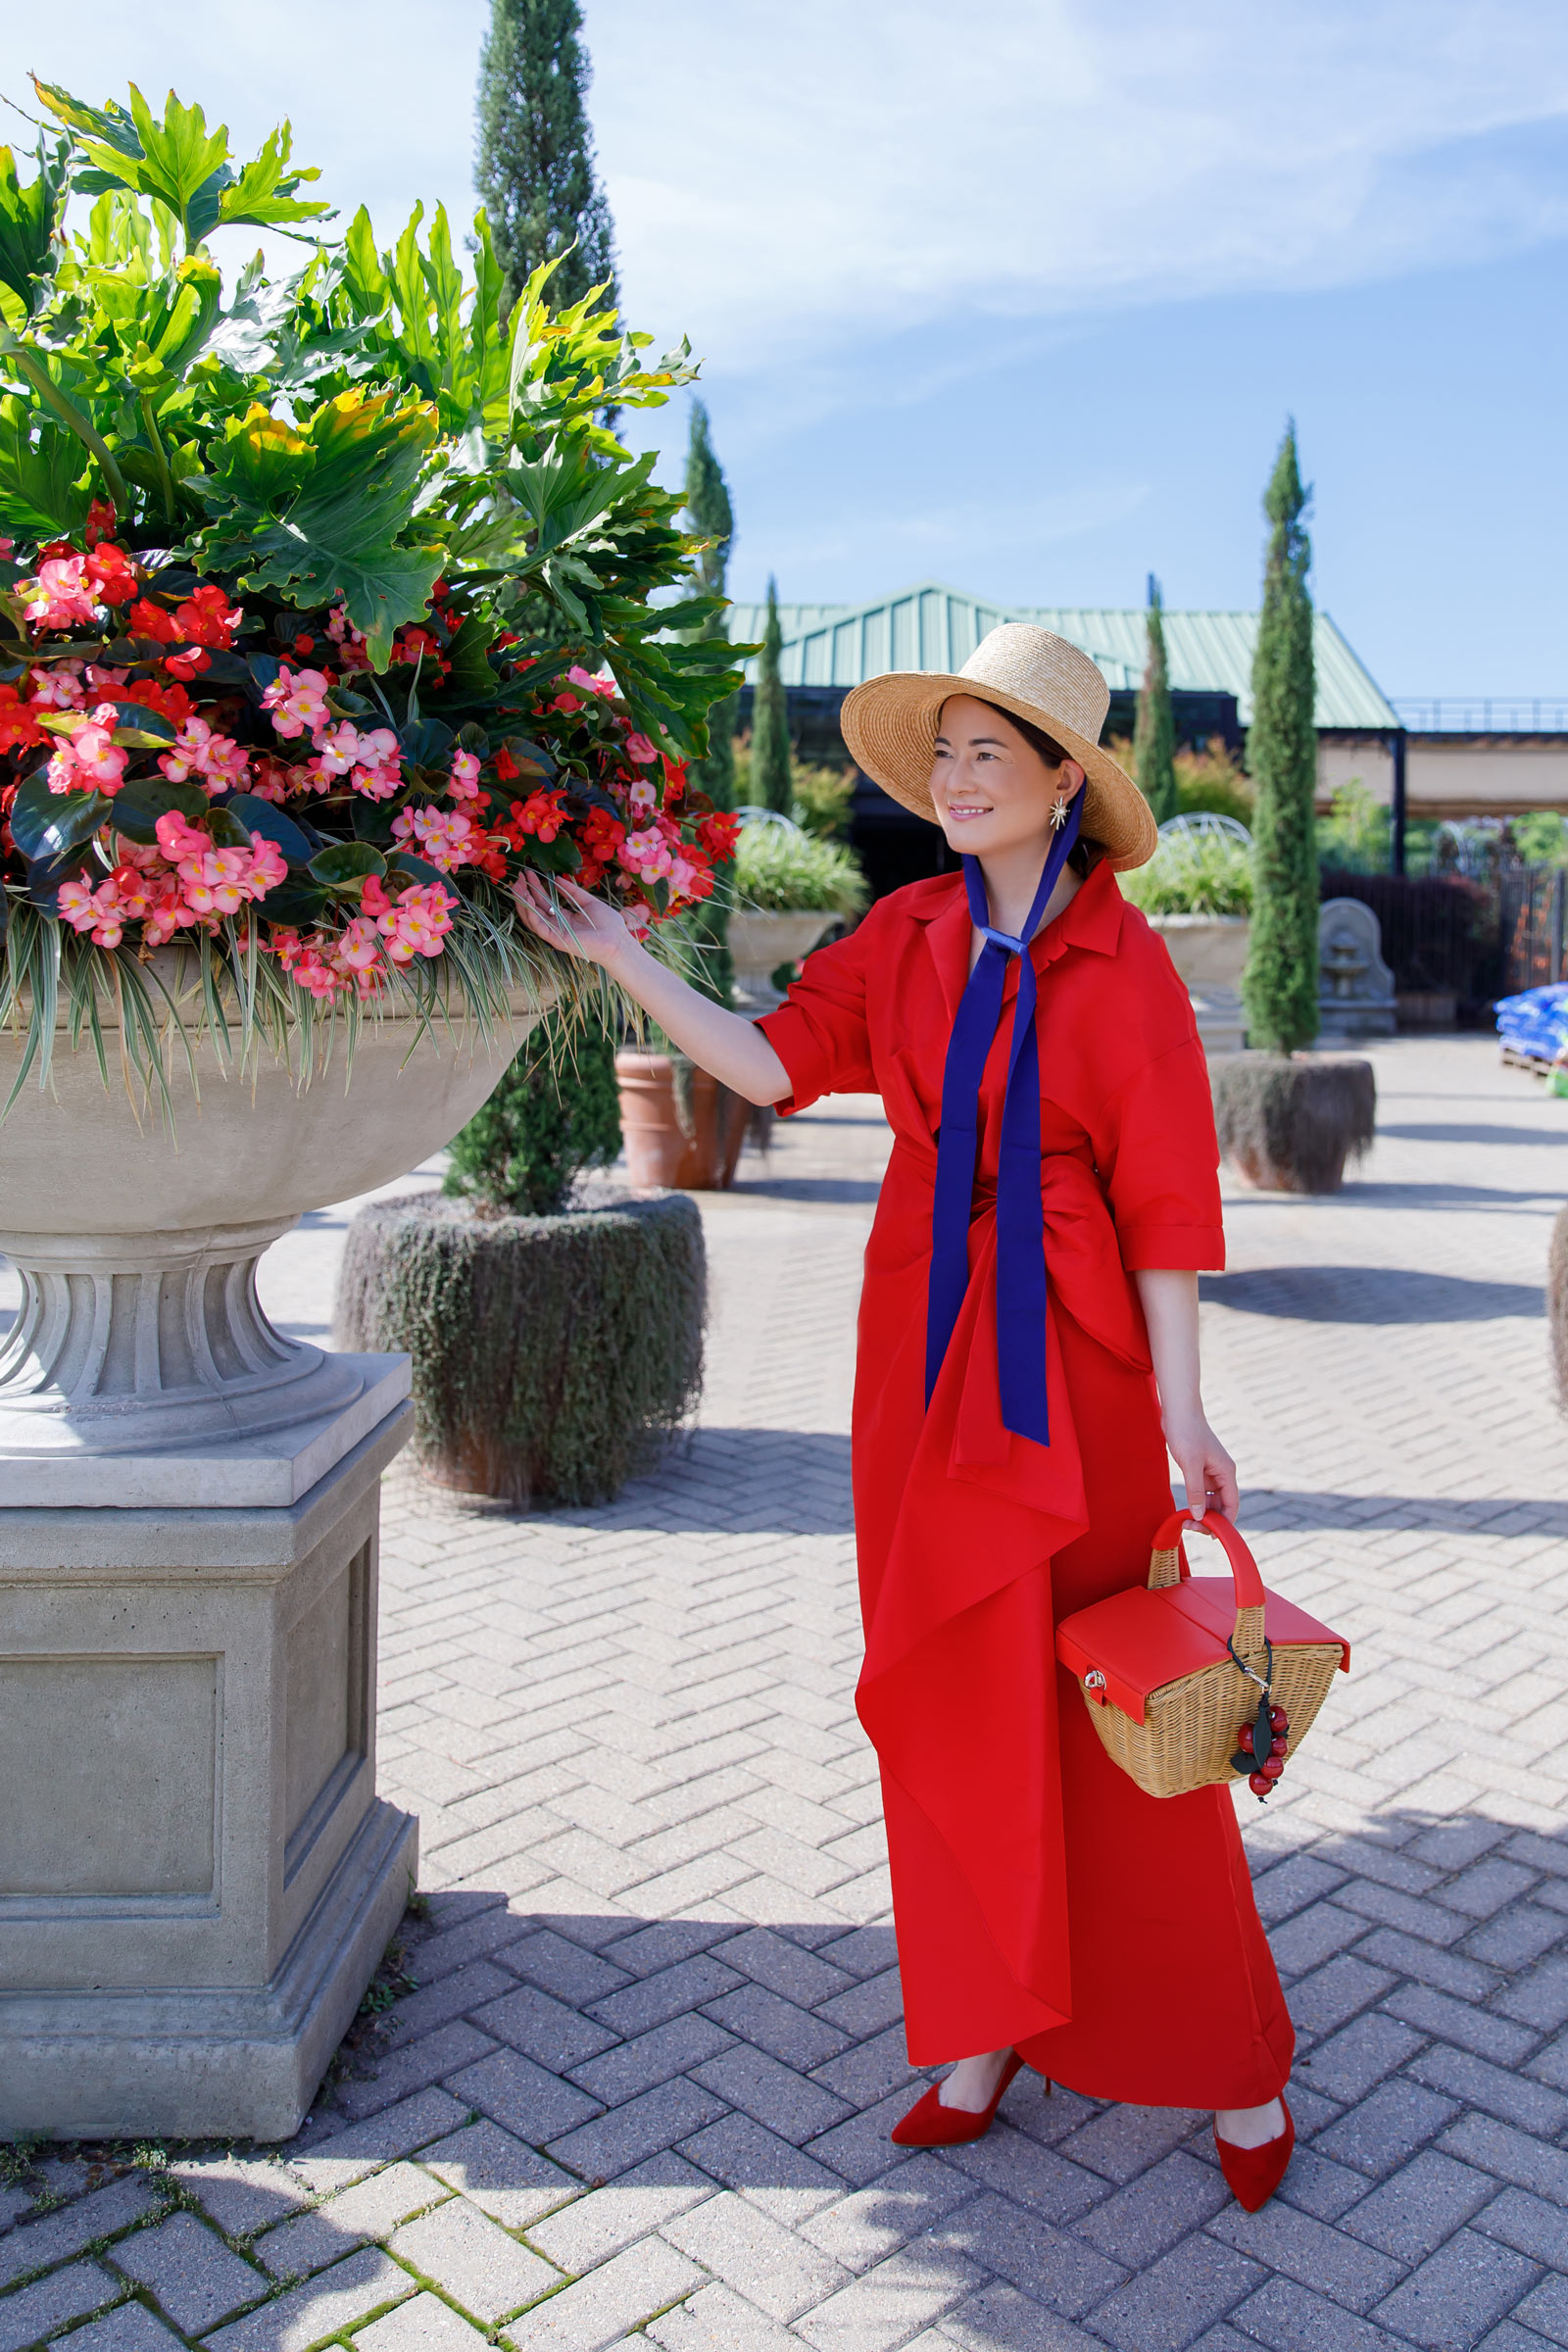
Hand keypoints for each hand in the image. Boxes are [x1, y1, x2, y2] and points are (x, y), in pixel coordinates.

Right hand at [513, 871, 636, 972]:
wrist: (617, 941)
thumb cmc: (608, 924)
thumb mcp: (588, 901)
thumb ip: (572, 891)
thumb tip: (557, 878)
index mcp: (564, 917)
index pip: (543, 901)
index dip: (535, 887)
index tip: (528, 873)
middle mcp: (557, 926)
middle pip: (534, 909)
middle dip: (524, 893)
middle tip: (518, 877)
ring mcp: (555, 934)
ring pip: (532, 918)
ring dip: (523, 902)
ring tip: (518, 886)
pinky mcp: (557, 940)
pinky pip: (539, 926)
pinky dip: (531, 914)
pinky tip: (527, 900)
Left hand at [1161, 1412, 1238, 1522]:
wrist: (1178, 1411)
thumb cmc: (1186, 1432)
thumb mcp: (1190, 1464)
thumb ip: (1196, 1491)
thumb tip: (1200, 1516)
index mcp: (1226, 1472)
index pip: (1232, 1504)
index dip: (1225, 1522)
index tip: (1211, 1534)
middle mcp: (1222, 1474)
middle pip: (1221, 1505)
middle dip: (1210, 1519)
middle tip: (1190, 1526)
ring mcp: (1211, 1472)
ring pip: (1210, 1500)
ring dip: (1201, 1512)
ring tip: (1185, 1519)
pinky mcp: (1199, 1469)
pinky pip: (1201, 1492)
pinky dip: (1195, 1502)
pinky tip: (1184, 1508)